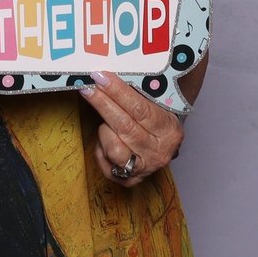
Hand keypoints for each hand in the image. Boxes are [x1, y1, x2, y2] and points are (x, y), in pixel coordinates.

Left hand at [79, 71, 184, 186]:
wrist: (161, 147)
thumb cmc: (152, 119)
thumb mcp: (154, 104)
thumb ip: (135, 93)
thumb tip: (105, 75)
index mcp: (169, 131)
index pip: (140, 109)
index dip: (117, 92)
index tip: (100, 77)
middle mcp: (159, 153)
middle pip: (125, 127)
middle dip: (102, 104)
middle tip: (87, 87)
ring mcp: (145, 169)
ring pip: (114, 148)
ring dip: (104, 131)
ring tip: (106, 122)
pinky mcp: (129, 180)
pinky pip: (106, 164)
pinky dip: (101, 148)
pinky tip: (106, 138)